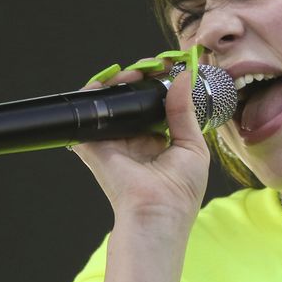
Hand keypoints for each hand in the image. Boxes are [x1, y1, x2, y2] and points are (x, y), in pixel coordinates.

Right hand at [68, 49, 210, 226]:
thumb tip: (184, 78)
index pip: (155, 105)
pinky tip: (105, 83)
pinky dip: (92, 95)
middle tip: (149, 68)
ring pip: (111, 103)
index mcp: (158, 142)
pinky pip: (88, 115)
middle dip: (138, 80)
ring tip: (131, 75)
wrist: (157, 213)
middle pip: (132, 100)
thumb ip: (184, 111)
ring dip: (118, 83)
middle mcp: (134, 140)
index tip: (166, 68)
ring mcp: (113, 142)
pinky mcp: (94, 146)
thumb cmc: (180, 191)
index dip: (159, 85)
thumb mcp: (192, 146)